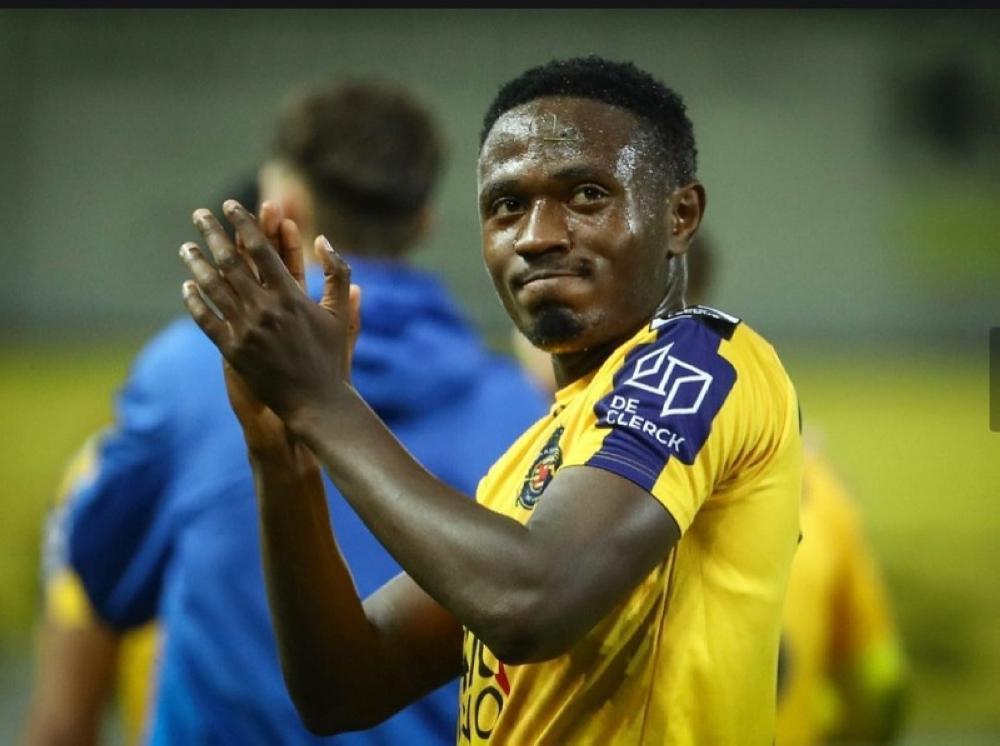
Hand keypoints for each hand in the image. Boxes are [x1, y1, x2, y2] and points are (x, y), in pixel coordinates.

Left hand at [180, 199, 359, 429]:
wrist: (315, 402)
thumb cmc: (330, 357)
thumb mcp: (340, 313)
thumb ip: (337, 273)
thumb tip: (322, 239)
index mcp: (291, 296)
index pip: (261, 249)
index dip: (243, 223)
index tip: (230, 206)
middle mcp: (265, 309)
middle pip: (230, 262)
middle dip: (212, 234)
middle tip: (199, 215)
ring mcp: (246, 330)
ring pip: (213, 288)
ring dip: (197, 264)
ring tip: (186, 248)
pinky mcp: (233, 351)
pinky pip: (206, 320)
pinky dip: (194, 301)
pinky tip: (187, 288)